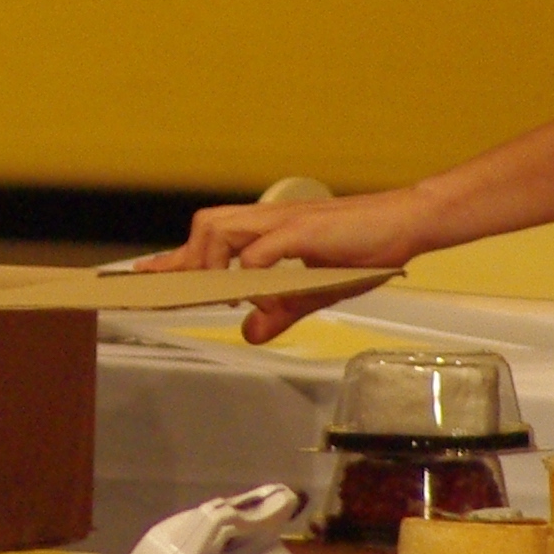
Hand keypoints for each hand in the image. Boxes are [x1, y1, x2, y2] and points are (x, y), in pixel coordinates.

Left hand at [131, 190, 430, 342]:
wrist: (407, 222)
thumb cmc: (364, 249)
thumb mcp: (315, 291)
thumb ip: (281, 311)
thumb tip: (249, 332)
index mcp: (269, 232)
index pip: (211, 239)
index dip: (177, 258)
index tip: (147, 274)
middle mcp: (269, 221)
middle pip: (206, 225)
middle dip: (186, 259)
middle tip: (176, 289)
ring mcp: (284, 222)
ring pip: (221, 229)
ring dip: (212, 263)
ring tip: (221, 294)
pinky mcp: (304, 230)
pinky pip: (262, 250)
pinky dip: (254, 276)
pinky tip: (262, 297)